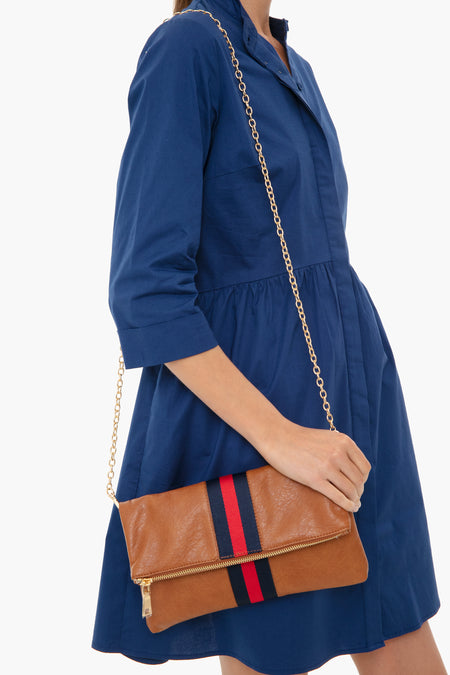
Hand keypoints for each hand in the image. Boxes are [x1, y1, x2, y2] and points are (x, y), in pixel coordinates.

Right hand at [257, 418, 371, 512]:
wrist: (278, 438)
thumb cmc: (300, 438)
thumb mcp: (327, 437)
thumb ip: (341, 448)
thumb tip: (353, 465)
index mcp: (344, 442)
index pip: (364, 467)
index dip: (364, 479)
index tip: (359, 484)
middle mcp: (338, 453)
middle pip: (359, 480)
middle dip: (359, 491)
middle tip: (355, 496)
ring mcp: (327, 466)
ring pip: (350, 489)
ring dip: (355, 499)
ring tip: (354, 503)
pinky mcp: (315, 479)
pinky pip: (337, 496)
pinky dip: (347, 504)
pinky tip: (350, 507)